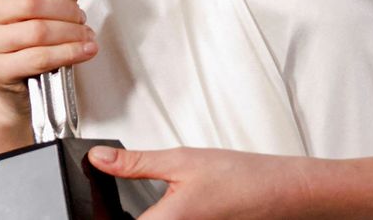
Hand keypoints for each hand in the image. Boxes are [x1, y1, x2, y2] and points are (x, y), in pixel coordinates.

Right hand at [0, 0, 98, 117]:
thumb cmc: (29, 28)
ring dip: (71, 33)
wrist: (16, 77)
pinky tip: (83, 51)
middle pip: (29, 1)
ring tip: (84, 34)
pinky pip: (38, 58)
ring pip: (37, 31)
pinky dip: (68, 53)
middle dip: (66, 9)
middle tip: (80, 17)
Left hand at [87, 145, 319, 219]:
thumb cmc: (241, 178)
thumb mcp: (180, 160)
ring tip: (148, 198)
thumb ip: (135, 163)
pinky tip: (163, 205)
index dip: (101, 214)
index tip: (91, 201)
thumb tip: (100, 159)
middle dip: (120, 215)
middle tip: (119, 186)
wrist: (281, 190)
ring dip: (140, 215)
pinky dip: (157, 216)